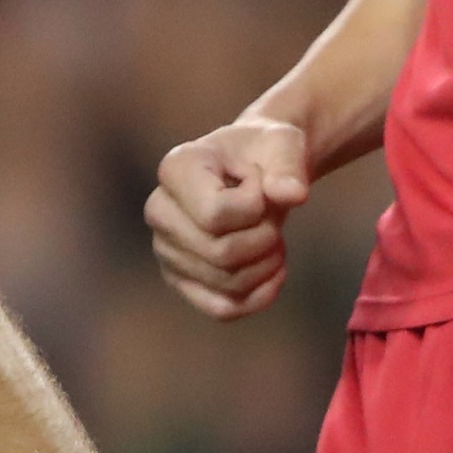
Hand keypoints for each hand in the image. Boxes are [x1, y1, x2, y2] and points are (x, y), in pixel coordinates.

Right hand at [147, 117, 311, 319]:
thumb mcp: (283, 144)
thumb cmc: (266, 152)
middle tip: (272, 215)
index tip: (259, 181)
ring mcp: (165, 249)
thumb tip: (294, 195)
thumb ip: (288, 166)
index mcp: (174, 170)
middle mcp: (158, 211)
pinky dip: (259, 296)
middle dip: (266, 237)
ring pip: (228, 283)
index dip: (256, 205)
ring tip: (273, 235)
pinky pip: (223, 308)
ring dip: (267, 263)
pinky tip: (275, 270)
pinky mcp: (180, 279)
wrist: (256, 169)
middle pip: (222, 254)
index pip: (216, 215)